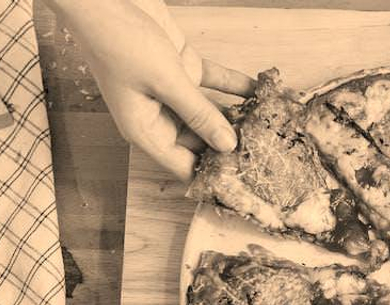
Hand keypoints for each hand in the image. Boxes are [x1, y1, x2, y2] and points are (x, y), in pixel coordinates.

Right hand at [47, 0, 254, 180]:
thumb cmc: (120, 42)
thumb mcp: (166, 82)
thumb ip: (199, 114)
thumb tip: (227, 145)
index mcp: (145, 130)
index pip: (184, 165)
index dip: (211, 173)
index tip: (244, 176)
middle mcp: (158, 115)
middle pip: (200, 142)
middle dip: (230, 145)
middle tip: (266, 151)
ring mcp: (171, 92)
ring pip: (210, 113)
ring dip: (237, 116)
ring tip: (269, 125)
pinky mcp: (182, 68)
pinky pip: (213, 84)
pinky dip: (235, 86)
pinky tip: (259, 91)